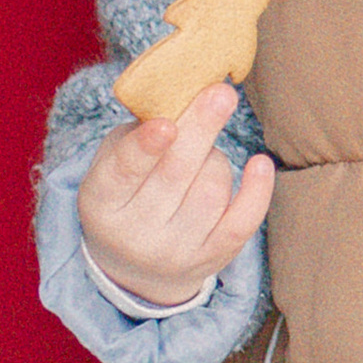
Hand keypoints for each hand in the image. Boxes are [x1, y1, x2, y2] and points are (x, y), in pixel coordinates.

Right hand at [77, 82, 274, 307]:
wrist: (136, 268)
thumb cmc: (127, 193)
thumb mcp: (113, 162)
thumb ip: (139, 131)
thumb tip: (183, 98)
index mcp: (101, 204)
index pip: (122, 174)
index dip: (144, 148)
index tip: (166, 124)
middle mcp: (135, 234)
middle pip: (174, 174)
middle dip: (200, 130)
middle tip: (221, 94)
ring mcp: (175, 252)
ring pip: (210, 190)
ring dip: (216, 158)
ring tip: (205, 153)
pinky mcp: (211, 259)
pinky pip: (241, 222)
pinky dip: (256, 191)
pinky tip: (260, 163)